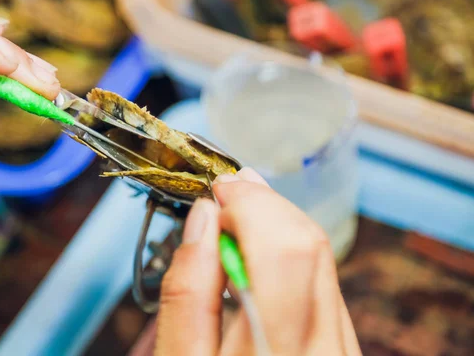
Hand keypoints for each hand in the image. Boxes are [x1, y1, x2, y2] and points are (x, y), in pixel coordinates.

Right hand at [155, 168, 360, 354]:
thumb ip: (188, 292)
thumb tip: (205, 216)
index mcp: (277, 351)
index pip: (287, 250)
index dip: (252, 205)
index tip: (218, 192)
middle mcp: (325, 346)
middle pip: (312, 245)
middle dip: (264, 205)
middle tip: (224, 198)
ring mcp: (343, 346)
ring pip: (323, 257)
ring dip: (276, 226)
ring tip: (234, 223)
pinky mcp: (344, 344)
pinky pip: (324, 280)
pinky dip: (289, 254)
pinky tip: (257, 258)